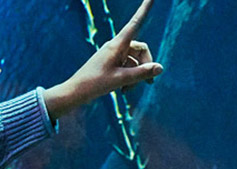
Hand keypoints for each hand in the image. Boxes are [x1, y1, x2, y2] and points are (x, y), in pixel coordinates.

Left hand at [43, 0, 162, 121]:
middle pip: (140, 50)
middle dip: (145, 66)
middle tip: (149, 83)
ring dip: (136, 75)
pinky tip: (123, 90)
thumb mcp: (121, 80)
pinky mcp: (111, 62)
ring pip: (134, 61)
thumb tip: (160, 68)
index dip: (145, 9)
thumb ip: (142, 73)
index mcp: (118, 44)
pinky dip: (128, 77)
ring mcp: (113, 54)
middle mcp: (116, 46)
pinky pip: (126, 66)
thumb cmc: (95, 84)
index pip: (136, 23)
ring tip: (127, 91)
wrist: (75, 92)